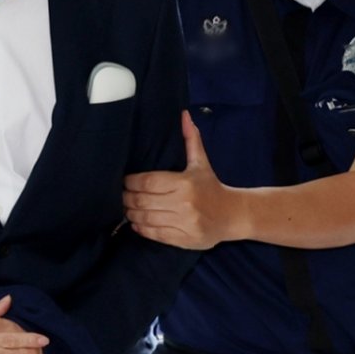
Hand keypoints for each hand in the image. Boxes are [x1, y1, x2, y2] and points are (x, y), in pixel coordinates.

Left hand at [122, 111, 230, 249]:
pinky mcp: (184, 239)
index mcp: (185, 183)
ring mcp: (184, 223)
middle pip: (142, 201)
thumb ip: (191, 139)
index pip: (148, 182)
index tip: (125, 181)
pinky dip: (141, 229)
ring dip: (131, 214)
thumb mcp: (201, 162)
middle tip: (122, 195)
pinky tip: (136, 222)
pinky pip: (154, 234)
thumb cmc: (211, 186)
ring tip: (127, 208)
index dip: (131, 182)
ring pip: (146, 219)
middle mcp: (184, 204)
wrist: (232, 215)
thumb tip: (184, 114)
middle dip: (127, 198)